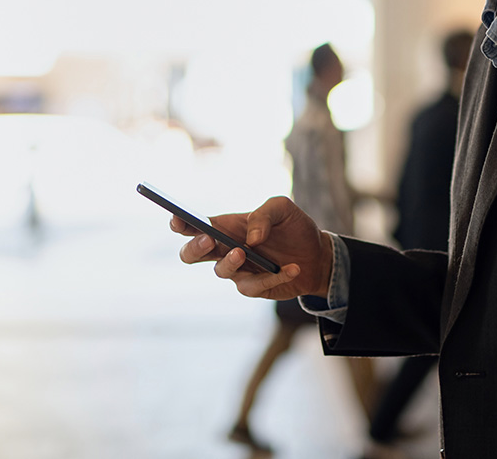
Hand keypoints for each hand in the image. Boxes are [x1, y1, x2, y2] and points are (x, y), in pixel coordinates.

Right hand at [173, 196, 333, 300]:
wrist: (318, 255)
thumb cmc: (293, 227)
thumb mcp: (283, 208)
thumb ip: (264, 214)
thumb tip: (251, 238)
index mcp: (225, 226)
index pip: (193, 225)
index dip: (180, 223)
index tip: (178, 219)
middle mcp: (225, 249)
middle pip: (191, 254)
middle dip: (194, 248)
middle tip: (209, 240)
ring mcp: (237, 270)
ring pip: (219, 271)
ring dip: (230, 262)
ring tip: (245, 252)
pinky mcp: (253, 287)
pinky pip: (252, 286)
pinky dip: (273, 277)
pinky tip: (292, 268)